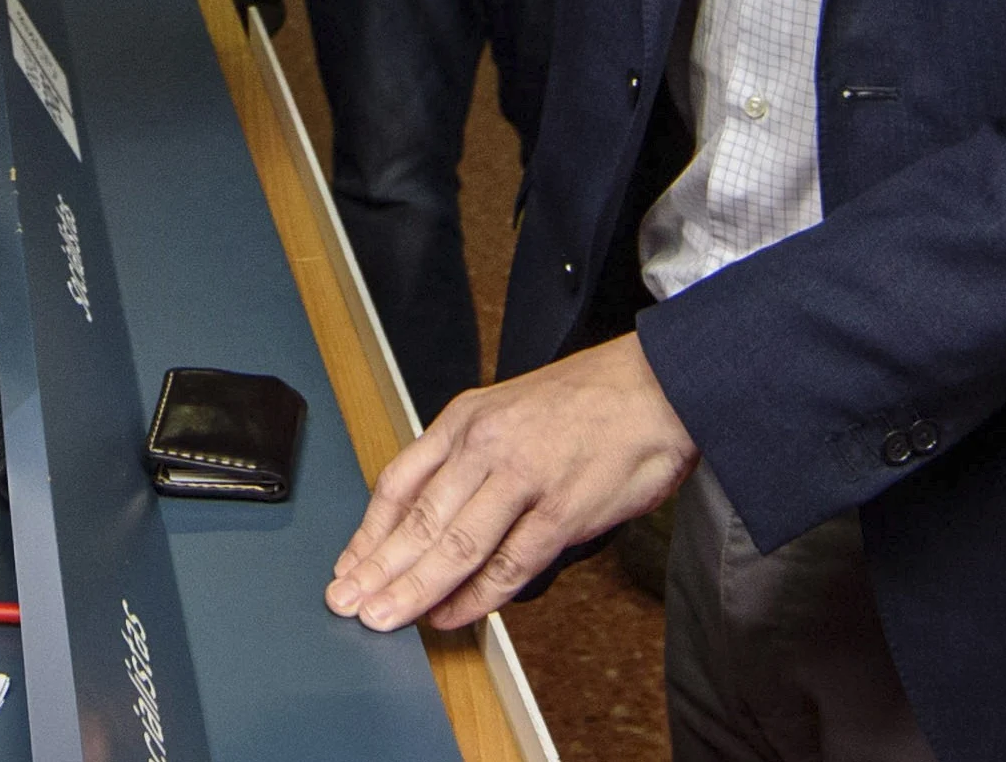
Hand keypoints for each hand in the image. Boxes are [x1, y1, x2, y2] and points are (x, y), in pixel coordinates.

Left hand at [324, 333, 695, 631]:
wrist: (658, 387)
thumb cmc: (590, 399)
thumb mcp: (508, 407)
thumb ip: (470, 456)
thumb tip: (432, 512)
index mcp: (466, 419)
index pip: (399, 482)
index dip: (369, 532)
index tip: (348, 566)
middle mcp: (486, 446)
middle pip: (418, 520)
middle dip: (377, 570)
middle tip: (348, 604)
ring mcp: (523, 479)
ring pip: (454, 546)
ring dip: (415, 589)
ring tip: (385, 618)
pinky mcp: (561, 512)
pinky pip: (507, 565)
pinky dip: (476, 598)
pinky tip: (452, 615)